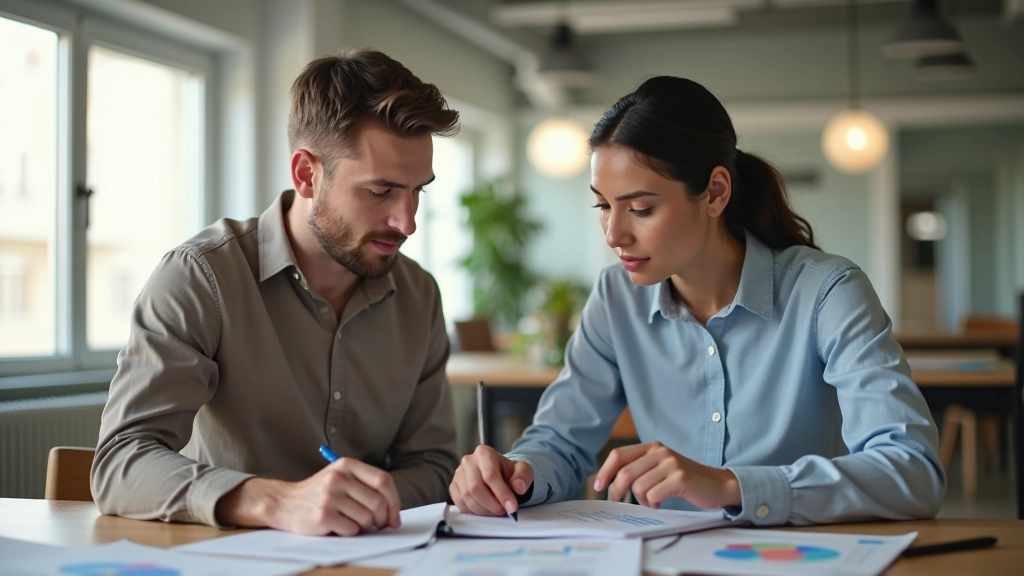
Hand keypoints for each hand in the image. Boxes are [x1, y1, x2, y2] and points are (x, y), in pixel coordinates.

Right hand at [215, 458, 401, 535]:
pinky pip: (351, 530)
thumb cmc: (319, 493)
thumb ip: (366, 486)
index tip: (394, 516)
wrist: (284, 502)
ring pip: (366, 518)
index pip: (383, 481)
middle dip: (383, 518)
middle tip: (379, 525)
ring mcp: (329, 496)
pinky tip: (338, 526)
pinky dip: (349, 532)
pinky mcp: (322, 516)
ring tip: (351, 522)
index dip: (394, 501)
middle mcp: (338, 477)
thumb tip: (393, 511)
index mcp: (347, 465)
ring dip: (364, 526)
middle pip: (377, 502)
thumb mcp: (341, 478)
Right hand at [450, 445, 533, 516]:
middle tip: (503, 511)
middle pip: (475, 488)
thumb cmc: (510, 472)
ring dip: (483, 510)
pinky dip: (472, 510)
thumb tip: (518, 487)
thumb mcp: (523, 470)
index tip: (512, 507)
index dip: (501, 494)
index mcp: (485, 453)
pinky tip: (484, 510)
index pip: (490, 475)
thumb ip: (523, 477)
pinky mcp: (454, 485)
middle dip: (491, 504)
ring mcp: (459, 473)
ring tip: (496, 511)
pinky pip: (459, 502)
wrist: (500, 473)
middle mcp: (469, 461)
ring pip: (466, 497)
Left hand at [594, 442, 739, 509]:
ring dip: (641, 500)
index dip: (605, 471)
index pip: (618, 455)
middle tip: (619, 502)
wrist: (718, 484)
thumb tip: (610, 483)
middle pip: (625, 473)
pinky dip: (653, 504)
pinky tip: (660, 504)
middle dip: (617, 491)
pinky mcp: (680, 478)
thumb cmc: (684, 480)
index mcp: (652, 447)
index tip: (598, 486)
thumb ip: (639, 469)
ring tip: (651, 502)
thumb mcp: (660, 468)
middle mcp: (660, 452)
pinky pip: (653, 494)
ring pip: (638, 486)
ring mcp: (671, 464)